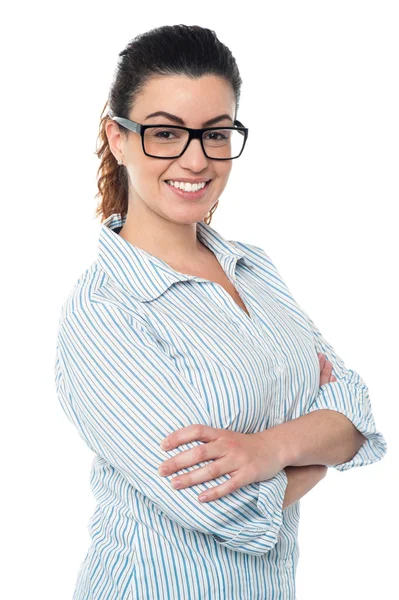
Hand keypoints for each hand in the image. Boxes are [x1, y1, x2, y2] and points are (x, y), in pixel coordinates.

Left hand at [158, 352, 335, 502]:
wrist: (275, 447)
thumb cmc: (245, 444)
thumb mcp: (226, 436)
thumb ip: (207, 440)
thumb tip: (180, 447)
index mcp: (221, 434)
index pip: (196, 431)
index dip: (178, 437)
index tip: (162, 446)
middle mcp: (227, 445)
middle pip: (199, 452)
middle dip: (178, 461)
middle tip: (161, 470)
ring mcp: (238, 460)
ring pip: (210, 470)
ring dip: (191, 478)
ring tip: (174, 485)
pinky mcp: (248, 475)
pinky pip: (229, 485)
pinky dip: (214, 492)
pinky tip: (200, 498)